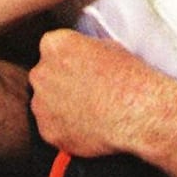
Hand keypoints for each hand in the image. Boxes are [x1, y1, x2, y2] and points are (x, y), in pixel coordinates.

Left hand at [30, 30, 168, 157]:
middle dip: (60, 82)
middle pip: (45, 75)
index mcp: (54, 45)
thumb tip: (83, 57)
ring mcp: (41, 104)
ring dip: (60, 106)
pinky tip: (87, 127)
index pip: (52, 48)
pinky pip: (51, 128)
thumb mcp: (108, 46)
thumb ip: (84, 50)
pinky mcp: (47, 131)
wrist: (136, 112)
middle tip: (85, 91)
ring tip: (89, 111)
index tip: (80, 68)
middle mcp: (41, 72)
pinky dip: (64, 129)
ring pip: (46, 103)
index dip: (68, 59)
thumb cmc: (128, 78)